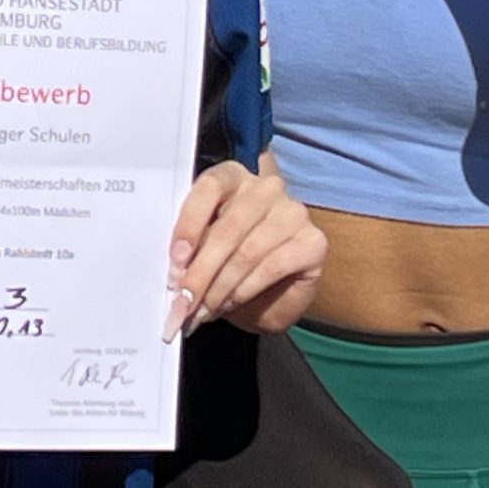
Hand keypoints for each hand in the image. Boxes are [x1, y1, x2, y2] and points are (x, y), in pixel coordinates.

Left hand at [165, 159, 324, 338]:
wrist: (268, 297)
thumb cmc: (228, 265)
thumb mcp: (203, 252)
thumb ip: (190, 251)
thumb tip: (175, 273)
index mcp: (233, 177)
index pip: (210, 186)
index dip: (189, 224)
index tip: (175, 261)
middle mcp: (266, 188)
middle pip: (228, 227)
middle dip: (200, 271)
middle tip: (183, 302)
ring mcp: (293, 212)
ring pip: (247, 252)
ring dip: (219, 288)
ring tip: (202, 310)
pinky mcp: (313, 242)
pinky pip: (272, 267)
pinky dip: (245, 290)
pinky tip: (231, 304)